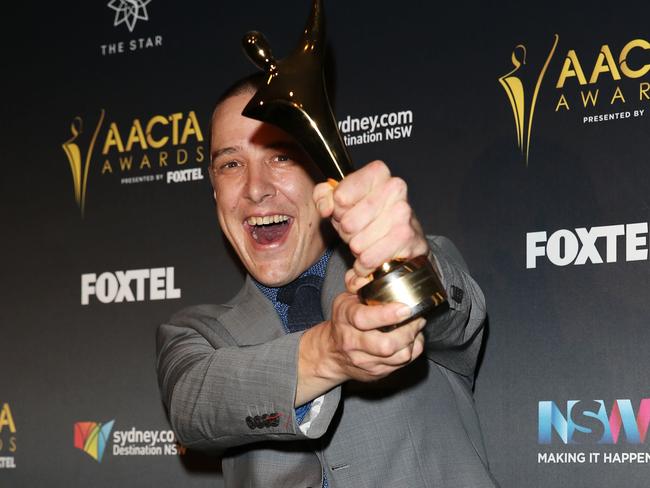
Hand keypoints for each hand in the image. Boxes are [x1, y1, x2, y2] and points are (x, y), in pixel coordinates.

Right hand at [299, 292, 425, 392]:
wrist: (332, 353)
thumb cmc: (345, 320)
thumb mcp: (346, 299)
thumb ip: (361, 285)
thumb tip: (381, 268)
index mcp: (345, 318)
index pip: (363, 319)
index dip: (387, 315)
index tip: (405, 308)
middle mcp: (353, 342)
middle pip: (385, 344)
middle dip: (408, 331)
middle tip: (417, 317)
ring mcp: (365, 361)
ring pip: (399, 356)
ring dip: (413, 340)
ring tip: (416, 326)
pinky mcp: (377, 372)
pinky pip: (403, 363)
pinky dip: (413, 349)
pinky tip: (411, 339)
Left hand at [314, 161, 428, 291]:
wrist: (401, 236)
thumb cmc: (368, 215)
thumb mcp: (341, 200)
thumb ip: (323, 196)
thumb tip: (326, 207)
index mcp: (377, 173)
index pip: (340, 196)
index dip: (337, 210)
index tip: (344, 211)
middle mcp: (394, 187)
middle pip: (349, 222)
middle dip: (346, 233)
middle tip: (355, 231)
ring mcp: (404, 212)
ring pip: (358, 243)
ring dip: (356, 249)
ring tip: (366, 242)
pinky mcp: (408, 238)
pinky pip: (370, 259)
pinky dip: (364, 265)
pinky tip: (370, 258)